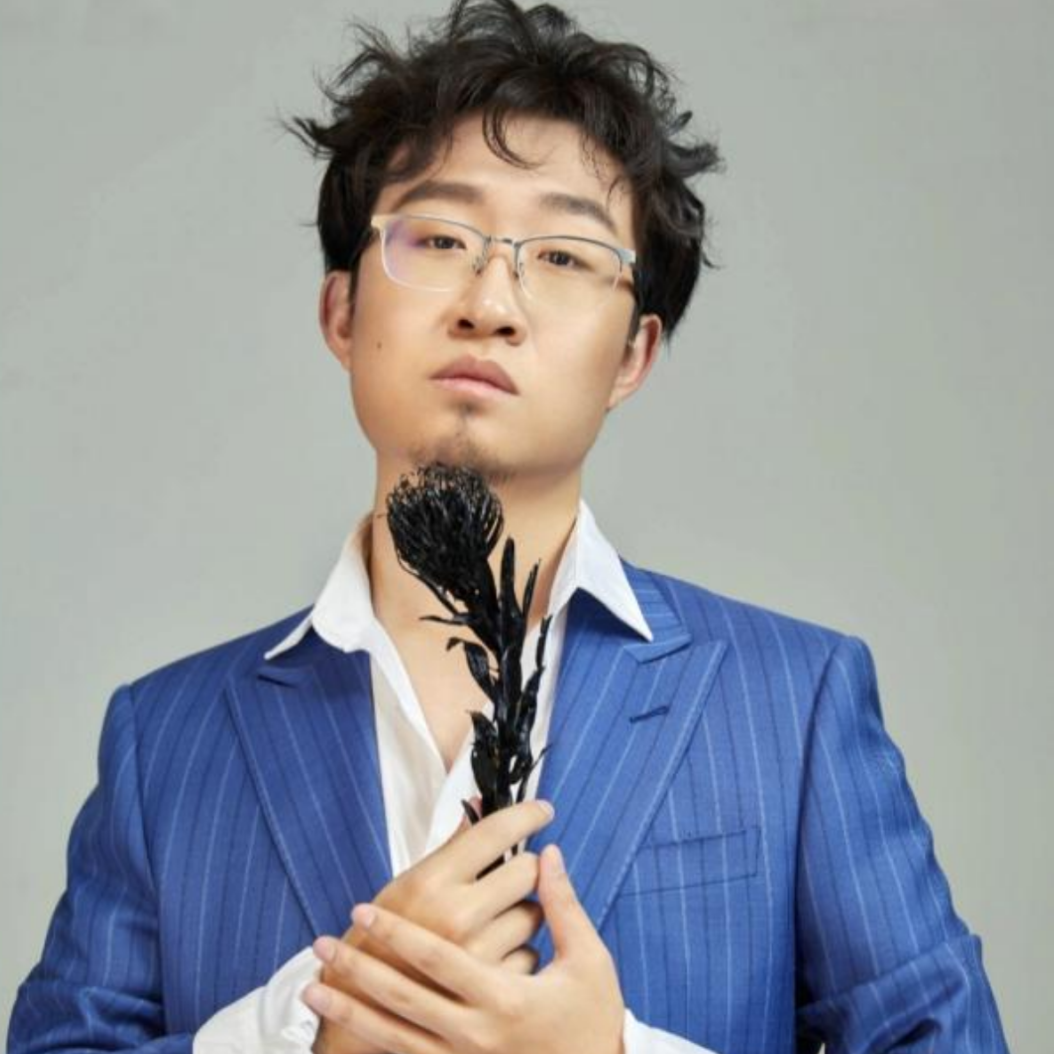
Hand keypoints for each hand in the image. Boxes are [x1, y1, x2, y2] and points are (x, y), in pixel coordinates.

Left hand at [307, 842, 625, 1053]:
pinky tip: (347, 1025)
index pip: (438, 959)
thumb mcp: (589, 961)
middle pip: (404, 998)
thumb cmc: (595, 1020)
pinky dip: (374, 1041)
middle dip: (360, 969)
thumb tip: (548, 853)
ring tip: (313, 988)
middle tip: (323, 942)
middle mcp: (478, 1034)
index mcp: (506, 999)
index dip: (397, 933)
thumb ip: (563, 905)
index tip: (362, 908)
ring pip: (396, 1035)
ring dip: (352, 1011)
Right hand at [313, 797, 554, 1053]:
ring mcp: (477, 955)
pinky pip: (530, 954)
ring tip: (494, 920)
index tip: (542, 810)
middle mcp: (457, 915)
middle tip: (510, 877)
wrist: (365, 1006)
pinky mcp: (492, 990)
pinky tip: (494, 954)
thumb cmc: (388, 935)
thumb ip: (453, 846)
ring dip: (522, 912)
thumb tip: (481, 802)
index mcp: (433, 881)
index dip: (527, 814)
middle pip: (527, 870)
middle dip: (524, 871)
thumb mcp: (411, 883)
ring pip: (534, 913)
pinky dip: (519, 952)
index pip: (495, 831)